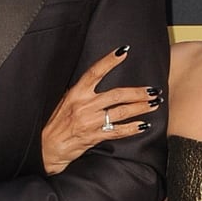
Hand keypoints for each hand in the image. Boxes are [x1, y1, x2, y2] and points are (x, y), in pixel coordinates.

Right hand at [40, 47, 160, 174]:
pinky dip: (132, 128)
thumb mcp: (64, 102)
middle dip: (139, 93)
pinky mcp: (94, 136)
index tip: (123, 51)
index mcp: (76, 93)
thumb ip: (81, 92)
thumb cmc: (55, 124)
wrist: (47, 149)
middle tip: (154, 90)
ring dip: (141, 108)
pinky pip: (118, 131)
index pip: (95, 72)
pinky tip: (143, 125)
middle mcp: (84, 105)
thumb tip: (95, 80)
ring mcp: (90, 122)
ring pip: (121, 112)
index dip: (109, 61)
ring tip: (154, 104)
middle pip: (117, 95)